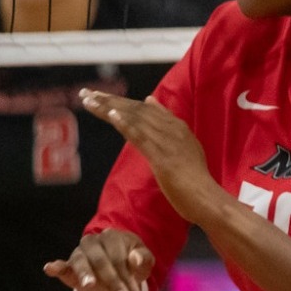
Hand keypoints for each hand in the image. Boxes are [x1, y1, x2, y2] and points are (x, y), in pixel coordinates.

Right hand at [44, 228, 153, 290]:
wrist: (117, 271)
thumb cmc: (133, 264)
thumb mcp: (144, 263)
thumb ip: (143, 259)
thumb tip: (134, 258)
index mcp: (113, 237)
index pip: (120, 258)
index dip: (128, 278)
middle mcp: (93, 242)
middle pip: (102, 262)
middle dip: (113, 283)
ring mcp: (79, 253)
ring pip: (81, 263)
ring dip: (87, 275)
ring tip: (89, 284)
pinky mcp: (69, 267)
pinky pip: (62, 266)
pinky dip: (56, 267)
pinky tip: (50, 268)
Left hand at [80, 89, 223, 222]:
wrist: (205, 197)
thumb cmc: (194, 179)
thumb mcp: (183, 148)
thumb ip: (169, 128)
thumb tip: (152, 102)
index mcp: (177, 128)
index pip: (145, 109)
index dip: (121, 101)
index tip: (99, 96)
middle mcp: (172, 130)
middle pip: (137, 110)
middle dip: (110, 101)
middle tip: (85, 93)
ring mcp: (167, 142)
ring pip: (135, 120)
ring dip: (110, 109)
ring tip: (89, 101)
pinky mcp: (162, 156)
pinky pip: (141, 137)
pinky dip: (126, 125)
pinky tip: (112, 116)